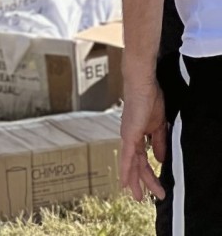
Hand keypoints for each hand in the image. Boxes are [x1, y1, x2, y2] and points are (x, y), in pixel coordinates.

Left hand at [120, 79, 166, 201]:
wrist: (143, 85)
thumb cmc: (149, 100)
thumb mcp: (158, 126)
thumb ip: (158, 143)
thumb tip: (159, 159)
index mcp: (136, 136)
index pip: (142, 160)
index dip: (148, 174)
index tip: (154, 187)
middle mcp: (129, 138)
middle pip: (136, 165)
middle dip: (140, 182)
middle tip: (142, 198)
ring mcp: (127, 136)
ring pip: (131, 164)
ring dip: (134, 181)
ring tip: (137, 196)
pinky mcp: (128, 134)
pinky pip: (127, 156)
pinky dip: (126, 169)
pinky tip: (125, 181)